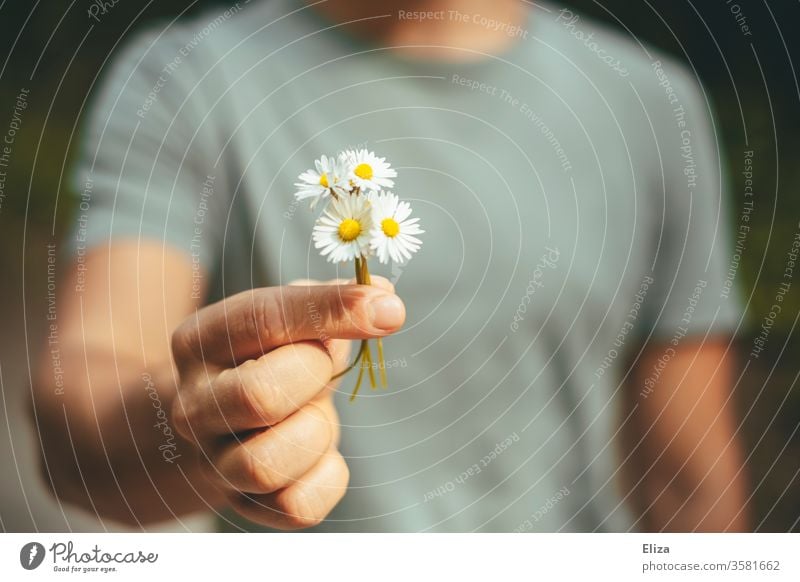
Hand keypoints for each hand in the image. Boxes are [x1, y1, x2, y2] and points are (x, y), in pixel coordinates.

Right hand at [170, 278, 403, 528]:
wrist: (226, 421)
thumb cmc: (267, 358)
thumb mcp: (284, 318)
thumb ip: (329, 303)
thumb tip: (385, 302)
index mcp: (200, 341)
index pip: (263, 319)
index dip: (332, 310)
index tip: (388, 309)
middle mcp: (193, 405)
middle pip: (259, 396)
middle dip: (314, 376)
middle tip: (321, 366)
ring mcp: (213, 462)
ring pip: (265, 465)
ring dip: (316, 433)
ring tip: (315, 414)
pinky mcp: (245, 506)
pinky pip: (297, 508)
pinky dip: (328, 478)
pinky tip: (324, 453)